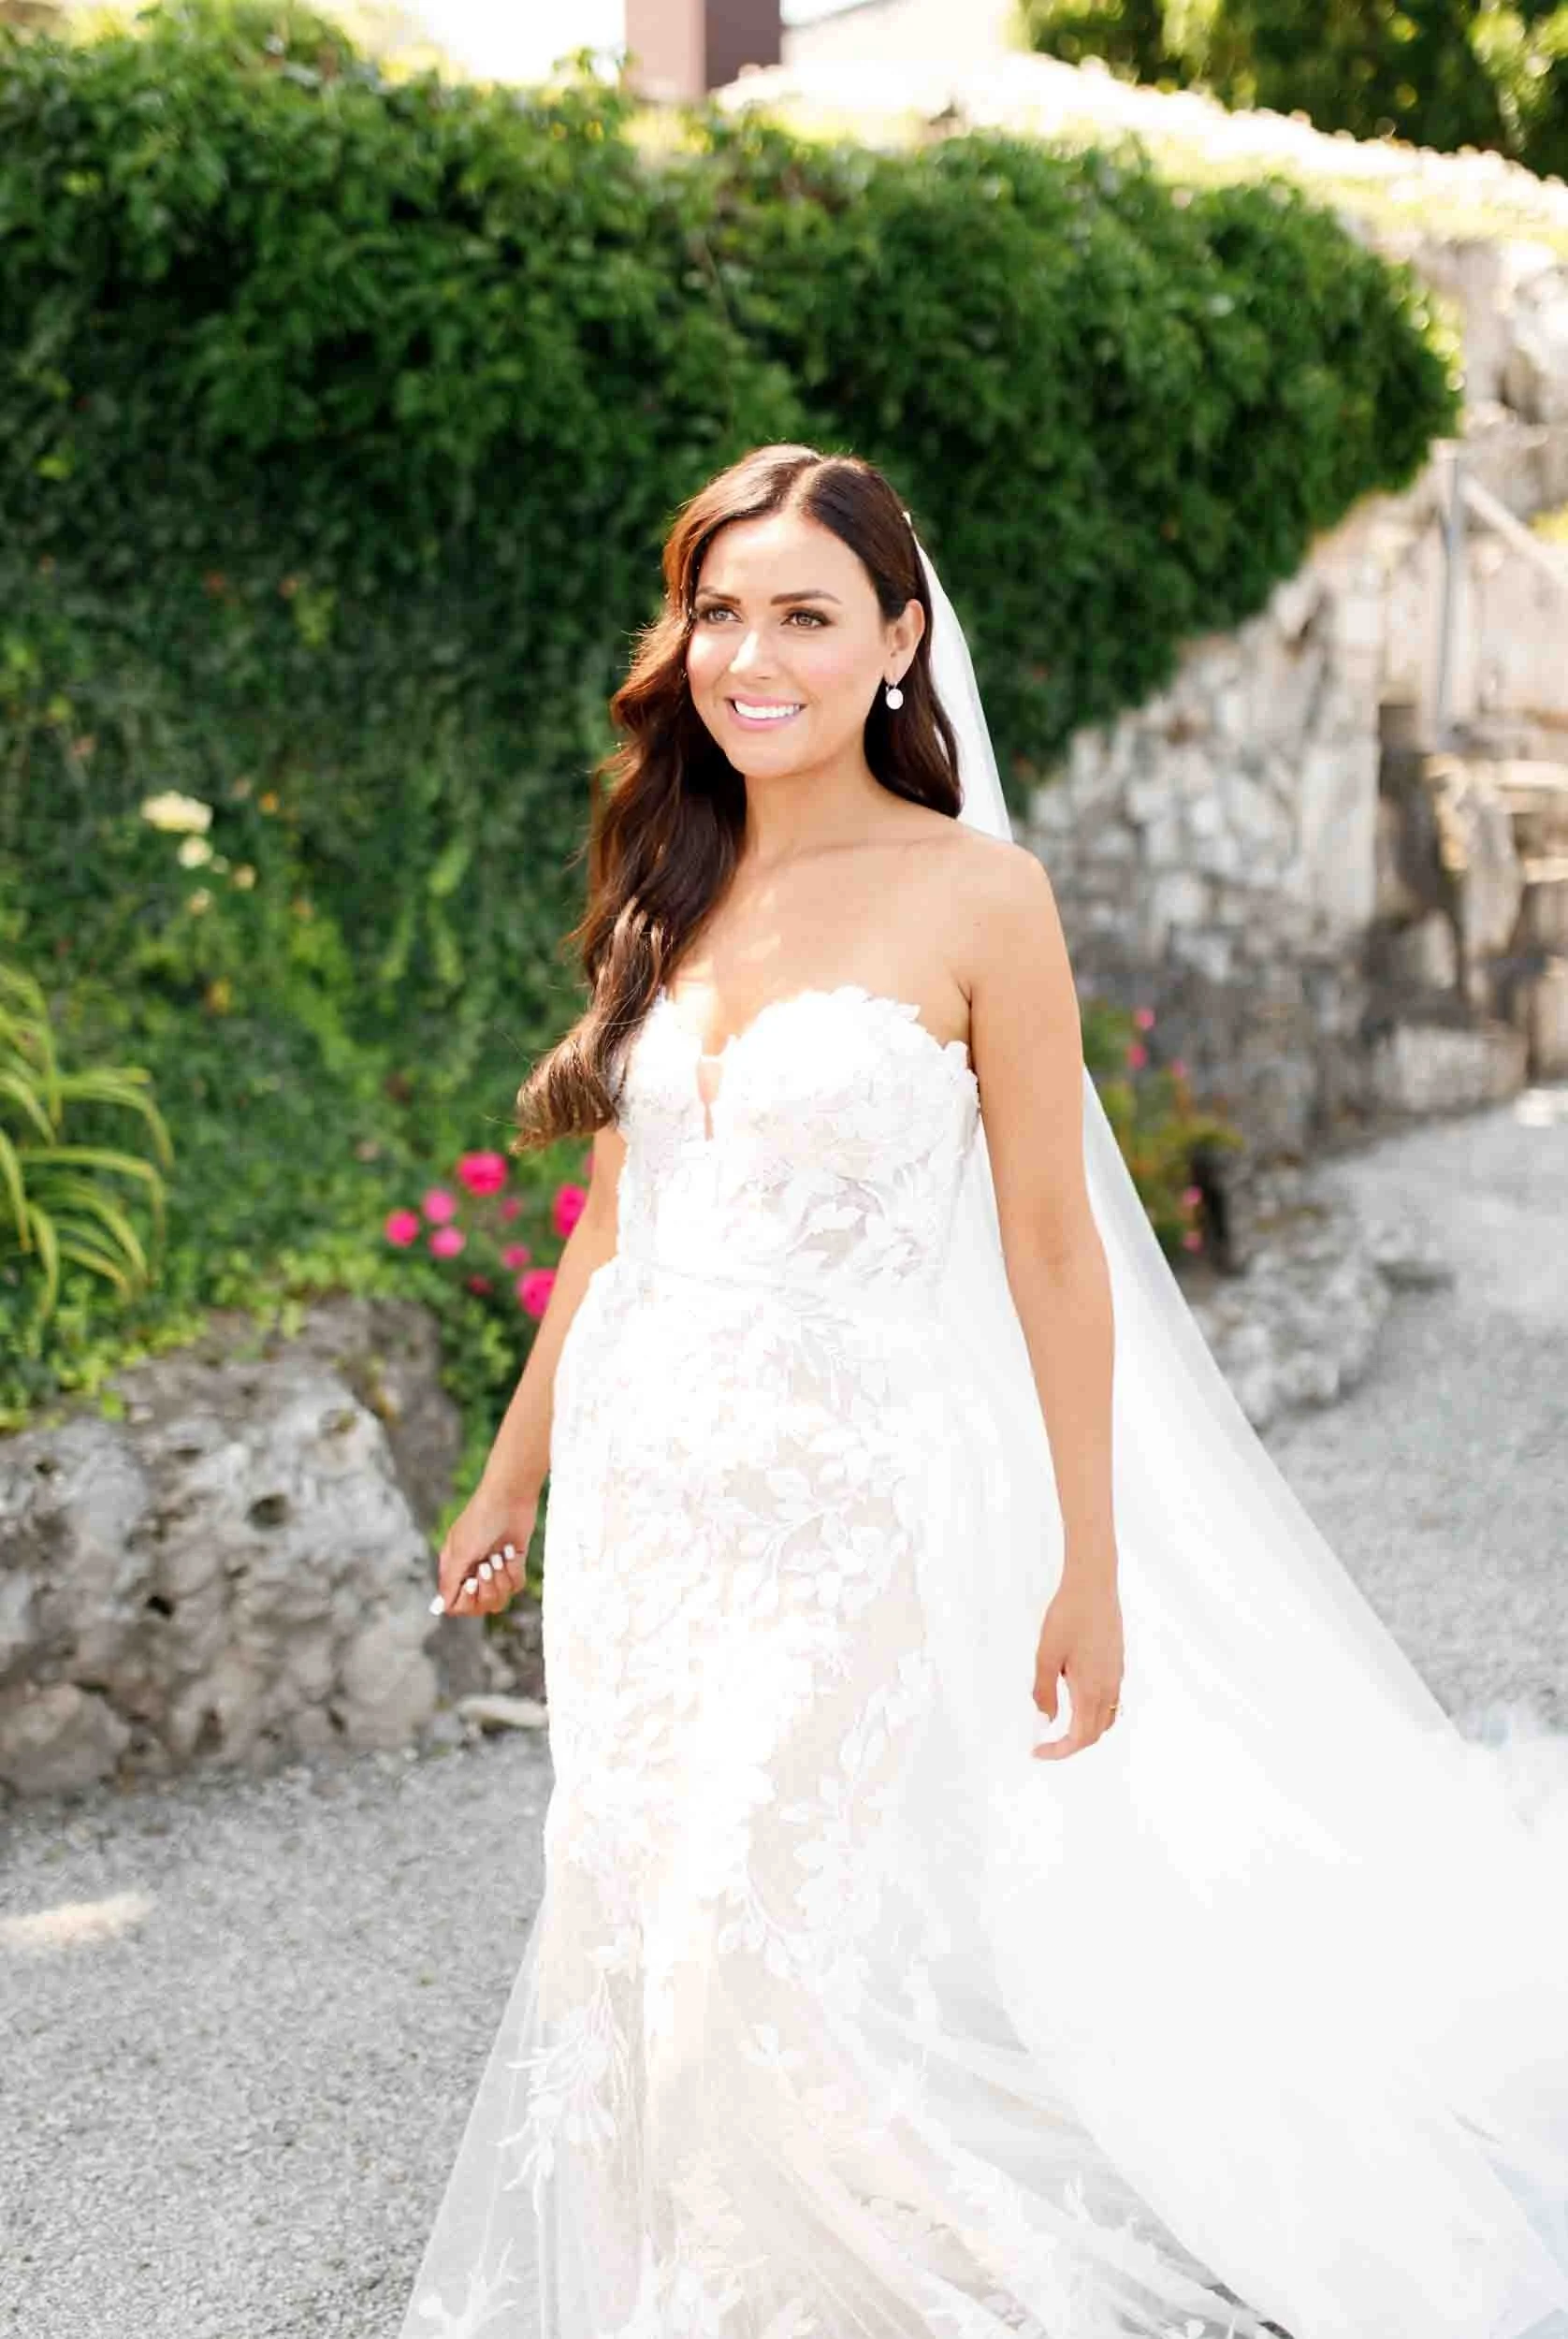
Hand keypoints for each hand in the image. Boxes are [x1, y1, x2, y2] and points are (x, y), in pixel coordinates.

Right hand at [430, 1479, 538, 1618]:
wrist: (510, 1497)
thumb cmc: (480, 1520)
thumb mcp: (460, 1551)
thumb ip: (450, 1582)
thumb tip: (440, 1607)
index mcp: (454, 1570)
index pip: (456, 1606)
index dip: (467, 1600)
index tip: (472, 1581)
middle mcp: (472, 1573)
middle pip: (480, 1607)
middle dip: (488, 1589)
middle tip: (488, 1564)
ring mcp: (493, 1570)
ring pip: (499, 1600)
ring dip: (502, 1580)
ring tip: (499, 1556)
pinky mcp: (513, 1564)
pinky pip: (516, 1586)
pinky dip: (515, 1570)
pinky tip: (510, 1551)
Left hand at [1031, 1569, 1123, 1760]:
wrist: (1094, 1585)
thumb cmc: (1068, 1616)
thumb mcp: (1046, 1655)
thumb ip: (1044, 1691)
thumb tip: (1045, 1720)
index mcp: (1091, 1690)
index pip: (1080, 1738)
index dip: (1059, 1751)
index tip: (1037, 1751)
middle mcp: (1109, 1688)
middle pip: (1094, 1733)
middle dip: (1070, 1745)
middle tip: (1045, 1744)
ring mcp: (1116, 1676)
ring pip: (1106, 1719)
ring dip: (1084, 1731)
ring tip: (1060, 1728)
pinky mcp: (1117, 1664)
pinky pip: (1111, 1702)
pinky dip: (1094, 1714)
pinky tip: (1076, 1700)